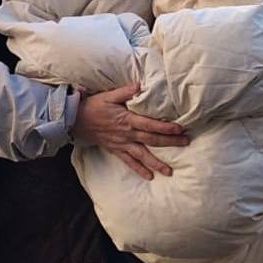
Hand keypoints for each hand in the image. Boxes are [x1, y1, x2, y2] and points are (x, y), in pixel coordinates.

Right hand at [70, 84, 189, 178]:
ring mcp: (121, 143)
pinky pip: (128, 161)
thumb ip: (125, 91)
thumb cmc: (93, 106)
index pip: (150, 124)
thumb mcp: (108, 95)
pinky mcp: (116, 149)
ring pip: (142, 155)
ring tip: (169, 171)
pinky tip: (149, 176)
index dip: (165, 127)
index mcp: (127, 119)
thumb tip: (140, 85)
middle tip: (186, 143)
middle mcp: (126, 134)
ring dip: (156, 163)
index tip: (180, 128)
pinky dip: (139, 169)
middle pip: (151, 139)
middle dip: (170, 142)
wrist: (76, 120)